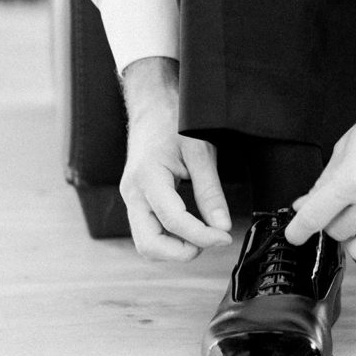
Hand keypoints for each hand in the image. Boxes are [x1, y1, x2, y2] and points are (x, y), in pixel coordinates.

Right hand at [120, 57, 232, 259]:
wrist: (152, 104)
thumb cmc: (175, 120)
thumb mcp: (200, 151)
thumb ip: (210, 192)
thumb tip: (221, 226)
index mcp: (148, 178)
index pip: (174, 222)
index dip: (202, 236)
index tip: (225, 237)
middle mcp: (133, 192)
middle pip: (149, 245)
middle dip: (181, 252)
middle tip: (211, 241)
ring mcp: (131, 197)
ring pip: (145, 243)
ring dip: (174, 248)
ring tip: (202, 235)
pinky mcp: (135, 199)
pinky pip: (147, 231)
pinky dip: (168, 238)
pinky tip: (190, 228)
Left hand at [284, 55, 355, 268]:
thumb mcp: (346, 145)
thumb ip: (324, 181)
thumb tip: (304, 206)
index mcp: (353, 179)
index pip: (314, 217)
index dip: (298, 230)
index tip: (294, 235)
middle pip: (338, 233)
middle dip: (333, 221)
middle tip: (340, 208)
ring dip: (355, 239)